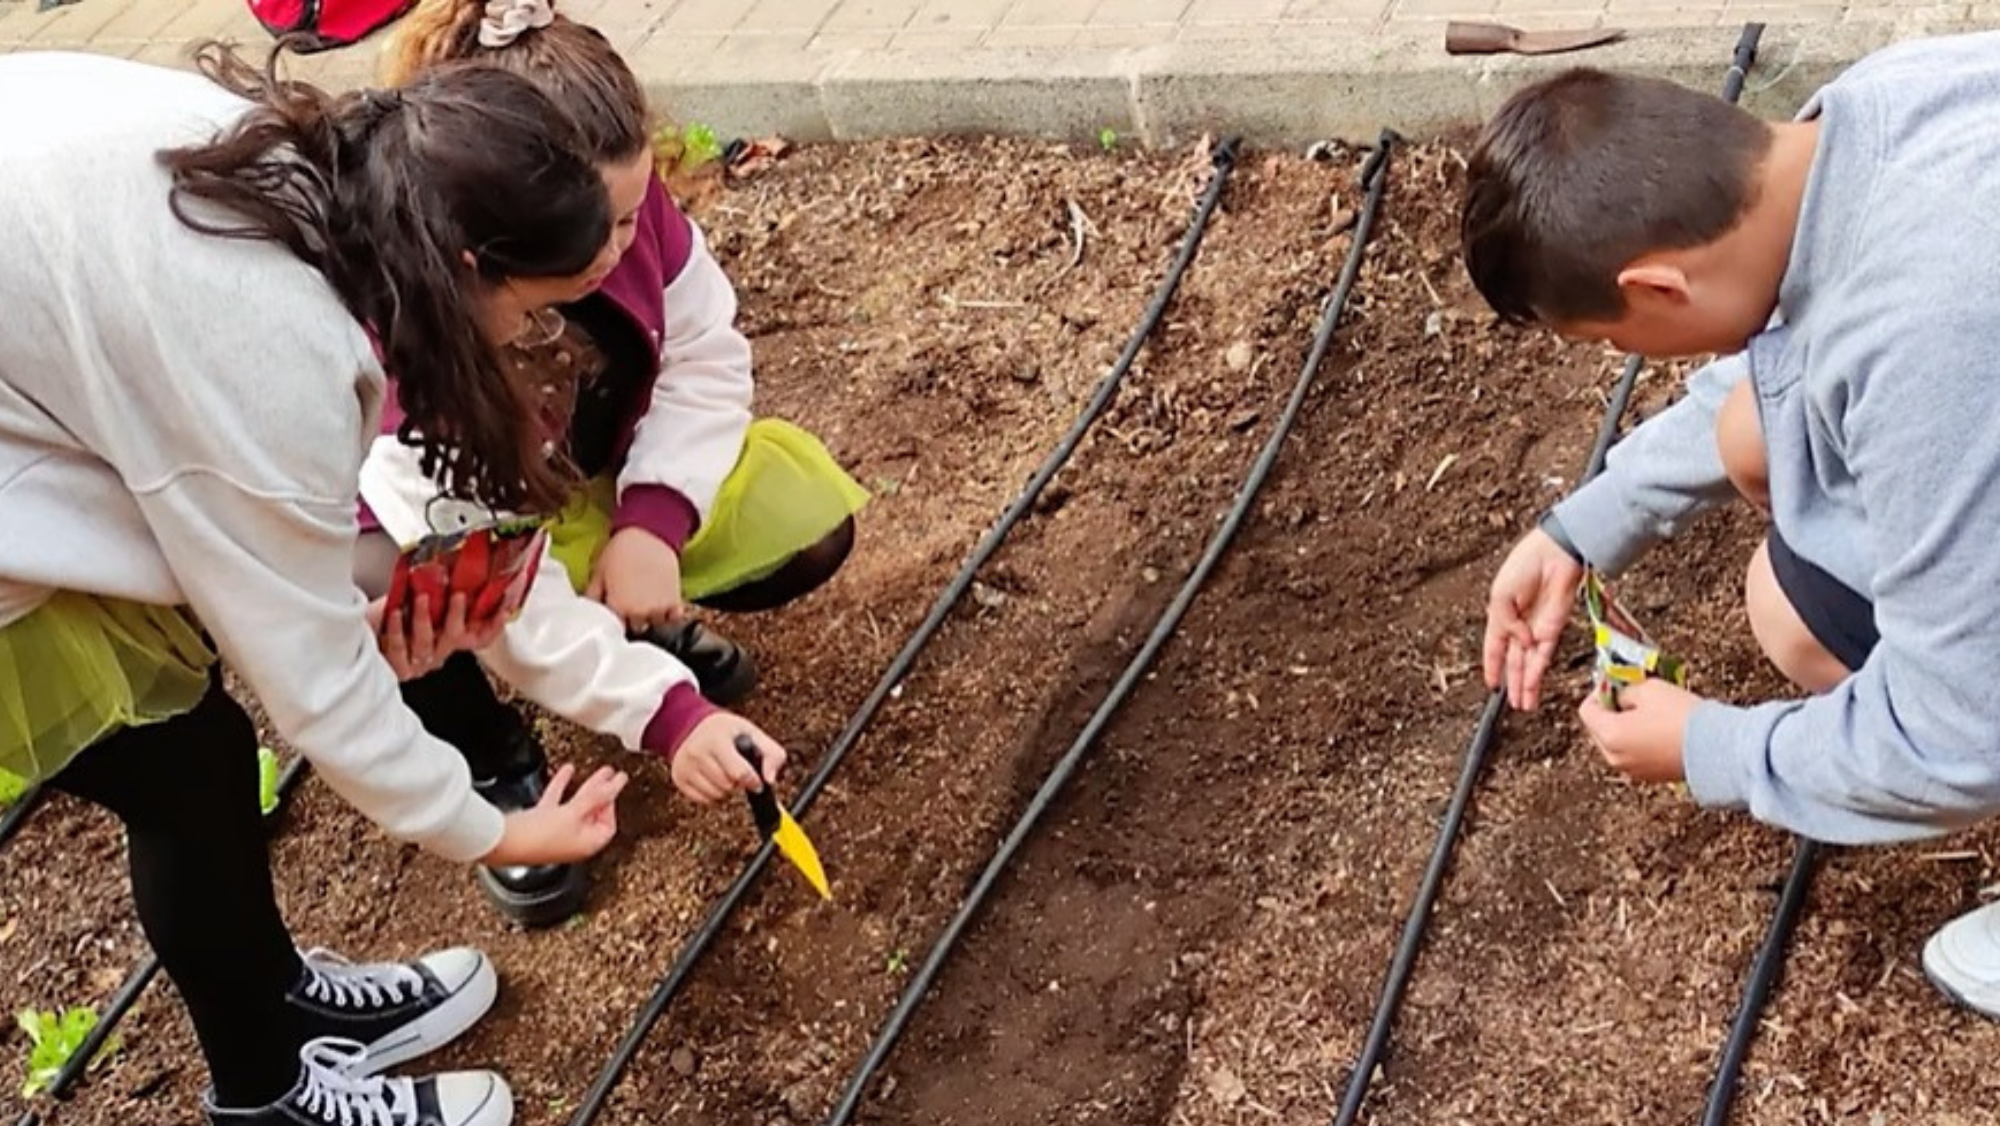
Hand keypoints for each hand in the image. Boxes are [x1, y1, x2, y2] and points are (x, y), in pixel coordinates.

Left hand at [368, 592, 505, 680]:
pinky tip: (394, 613)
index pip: (482, 637)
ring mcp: (419, 662)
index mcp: (450, 639)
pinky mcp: (398, 666)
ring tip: (421, 597)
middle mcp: (438, 652)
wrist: (364, 634)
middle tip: (458, 594)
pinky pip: (400, 648)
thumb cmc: (392, 616)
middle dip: (457, 614)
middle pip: (456, 637)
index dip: (495, 624)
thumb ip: (439, 591)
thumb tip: (451, 562)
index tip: (502, 605)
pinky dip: (397, 629)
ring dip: (424, 618)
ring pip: (427, 643)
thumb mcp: (421, 603)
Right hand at [482, 763, 628, 865]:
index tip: (614, 788)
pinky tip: (567, 771)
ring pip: (576, 806)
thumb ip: (596, 797)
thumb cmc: (538, 838)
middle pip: (593, 814)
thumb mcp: (574, 813)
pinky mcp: (540, 823)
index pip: (608, 824)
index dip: (612, 805)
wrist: (504, 841)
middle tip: (612, 775)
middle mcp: (573, 841)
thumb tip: (616, 784)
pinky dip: (563, 786)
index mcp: (587, 844)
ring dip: (586, 788)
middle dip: (603, 792)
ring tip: (598, 772)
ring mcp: (556, 832)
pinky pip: (556, 802)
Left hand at [587, 526, 684, 633]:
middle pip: (636, 629)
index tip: (614, 616)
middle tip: (630, 606)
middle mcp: (640, 613)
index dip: (614, 624)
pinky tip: (662, 602)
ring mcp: (660, 609)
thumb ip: (592, 597)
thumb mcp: (598, 573)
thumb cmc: (620, 550)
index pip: (615, 630)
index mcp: (619, 608)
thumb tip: (586, 612)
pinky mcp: (675, 601)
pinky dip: (669, 614)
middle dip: (632, 620)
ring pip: (655, 625)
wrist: (649, 533)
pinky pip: (673, 618)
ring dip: (650, 617)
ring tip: (646, 602)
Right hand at [671, 713, 787, 804]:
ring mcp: (686, 767)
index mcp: (716, 739)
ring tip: (726, 772)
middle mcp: (697, 753)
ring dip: (727, 789)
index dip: (753, 781)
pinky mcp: (680, 779)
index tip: (756, 781)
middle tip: (738, 770)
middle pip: (728, 785)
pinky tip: (714, 779)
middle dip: (738, 782)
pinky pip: (704, 800)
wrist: (693, 726)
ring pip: (717, 795)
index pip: (739, 773)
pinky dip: (714, 794)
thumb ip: (772, 754)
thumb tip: (770, 779)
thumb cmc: (724, 730)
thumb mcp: (752, 733)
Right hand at [1485, 528, 1586, 709]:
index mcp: (1502, 614)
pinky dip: (1536, 671)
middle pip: (1515, 661)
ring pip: (1529, 664)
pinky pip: (1543, 656)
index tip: (1491, 684)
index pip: (1495, 647)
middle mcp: (1520, 625)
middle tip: (1512, 703)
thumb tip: (1519, 642)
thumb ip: (1505, 623)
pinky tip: (1531, 685)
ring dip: (1526, 685)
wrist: (1556, 553)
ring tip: (1523, 704)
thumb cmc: (1526, 564)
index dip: (1492, 666)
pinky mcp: (1555, 629)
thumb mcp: (1500, 594)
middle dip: (1512, 683)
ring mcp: (1538, 628)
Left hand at [1577, 678, 1698, 783]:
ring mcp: (1632, 770)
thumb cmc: (1682, 718)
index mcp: (1609, 736)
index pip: (1587, 710)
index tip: (1615, 682)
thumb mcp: (1648, 689)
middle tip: (1632, 693)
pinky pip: (1635, 754)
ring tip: (1650, 711)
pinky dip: (1640, 740)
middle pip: (1600, 727)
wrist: (1718, 749)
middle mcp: (1614, 757)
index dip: (1599, 691)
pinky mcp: (1650, 777)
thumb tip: (1619, 694)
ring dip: (1626, 725)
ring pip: (1618, 741)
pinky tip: (1660, 728)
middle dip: (1612, 709)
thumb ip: (1625, 689)